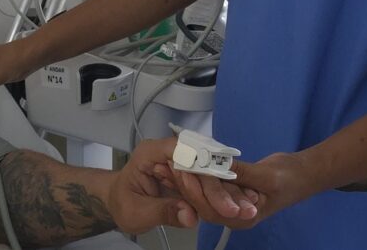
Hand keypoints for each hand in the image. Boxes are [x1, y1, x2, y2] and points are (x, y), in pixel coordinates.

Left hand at [112, 139, 258, 234]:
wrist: (118, 200)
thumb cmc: (122, 203)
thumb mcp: (136, 212)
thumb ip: (163, 211)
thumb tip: (191, 216)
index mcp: (152, 152)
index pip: (183, 153)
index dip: (205, 170)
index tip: (223, 191)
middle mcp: (169, 150)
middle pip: (201, 161)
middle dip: (222, 185)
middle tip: (244, 205)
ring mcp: (180, 159)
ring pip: (209, 169)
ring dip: (229, 189)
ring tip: (248, 206)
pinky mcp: (188, 171)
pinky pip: (208, 179)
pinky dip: (224, 192)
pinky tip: (240, 203)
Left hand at [163, 152, 311, 229]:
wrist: (306, 174)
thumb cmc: (291, 178)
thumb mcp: (267, 176)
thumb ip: (241, 173)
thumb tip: (216, 165)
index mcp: (243, 216)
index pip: (209, 207)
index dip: (192, 189)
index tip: (180, 169)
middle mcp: (234, 214)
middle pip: (202, 202)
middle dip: (184, 184)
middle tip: (169, 163)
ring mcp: (233, 203)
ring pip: (204, 194)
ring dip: (189, 178)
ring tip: (172, 160)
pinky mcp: (233, 191)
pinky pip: (212, 185)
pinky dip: (200, 174)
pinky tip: (188, 160)